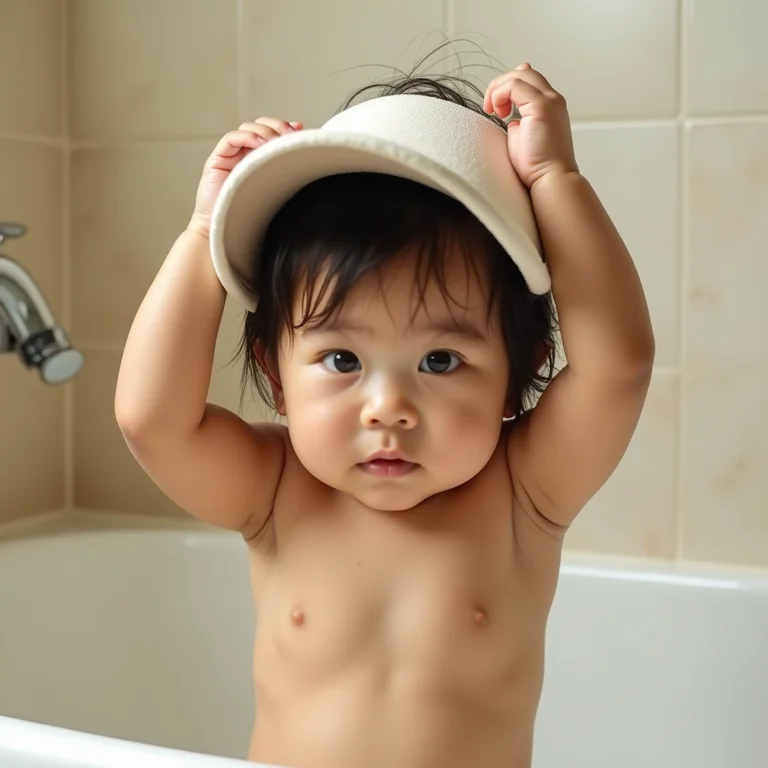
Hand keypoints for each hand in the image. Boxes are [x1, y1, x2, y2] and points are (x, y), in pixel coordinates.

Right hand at [188, 118, 302, 238]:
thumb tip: (308, 158)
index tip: (300, 130)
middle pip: (260, 126)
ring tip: (277, 142)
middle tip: (291, 135)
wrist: (226, 236)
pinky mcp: (216, 161)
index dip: (285, 127)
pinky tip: (261, 145)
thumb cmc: (252, 220)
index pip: (271, 133)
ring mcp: (230, 157)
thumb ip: (288, 174)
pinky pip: (231, 139)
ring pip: (247, 129)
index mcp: (259, 161)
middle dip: (277, 126)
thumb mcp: (278, 192)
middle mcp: (244, 156)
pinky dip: (247, 137)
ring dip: (265, 131)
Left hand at [483, 64, 577, 188]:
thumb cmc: (536, 166)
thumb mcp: (522, 137)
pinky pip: (514, 86)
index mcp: (550, 106)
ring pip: (519, 75)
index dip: (508, 87)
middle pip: (524, 73)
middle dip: (501, 85)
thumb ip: (518, 122)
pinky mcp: (541, 107)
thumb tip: (510, 119)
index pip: (529, 80)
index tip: (496, 110)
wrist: (551, 179)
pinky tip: (497, 113)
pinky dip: (499, 94)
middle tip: (490, 108)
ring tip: (492, 111)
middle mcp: (552, 99)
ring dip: (498, 89)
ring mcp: (549, 101)